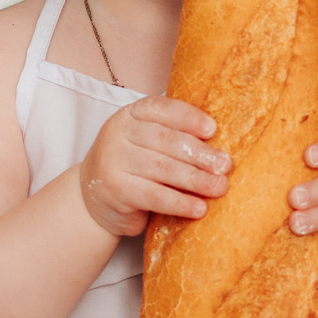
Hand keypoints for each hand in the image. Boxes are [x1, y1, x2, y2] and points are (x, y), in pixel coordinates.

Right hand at [77, 96, 228, 236]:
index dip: (189, 118)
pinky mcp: (115, 191)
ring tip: (219, 187)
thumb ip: (173, 136)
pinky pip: (154, 196)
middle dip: (200, 154)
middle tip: (225, 165)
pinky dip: (180, 203)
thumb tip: (219, 146)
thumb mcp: (146, 142)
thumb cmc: (132, 166)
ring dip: (196, 180)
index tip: (213, 130)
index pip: (162, 110)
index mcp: (130, 115)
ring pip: (162, 168)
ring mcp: (113, 161)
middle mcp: (118, 134)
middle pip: (166, 141)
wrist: (93, 198)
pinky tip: (199, 208)